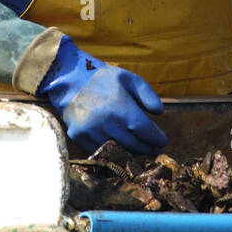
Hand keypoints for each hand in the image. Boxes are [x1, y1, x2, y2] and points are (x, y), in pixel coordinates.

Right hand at [36, 35, 167, 154]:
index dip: (156, 138)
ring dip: (131, 153)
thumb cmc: (103, 78)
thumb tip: (159, 113)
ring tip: (140, 150)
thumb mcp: (130, 79)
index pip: (144, 130)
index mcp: (120, 105)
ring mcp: (90, 131)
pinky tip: (121, 148)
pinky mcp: (79, 136)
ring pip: (117, 150)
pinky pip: (101, 151)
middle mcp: (105, 121)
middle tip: (154, 149)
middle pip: (133, 144)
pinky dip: (112, 152)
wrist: (69, 79)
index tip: (163, 141)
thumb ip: (148, 95)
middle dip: (146, 148)